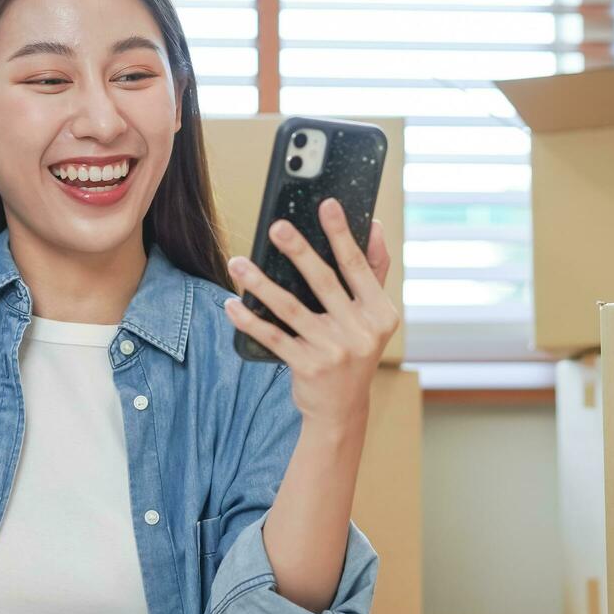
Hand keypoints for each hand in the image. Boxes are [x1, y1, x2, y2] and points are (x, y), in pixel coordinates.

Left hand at [223, 199, 398, 427]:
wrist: (341, 408)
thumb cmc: (354, 351)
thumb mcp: (372, 316)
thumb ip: (374, 272)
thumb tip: (375, 225)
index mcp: (380, 313)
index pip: (358, 266)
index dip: (342, 234)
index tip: (327, 205)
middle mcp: (361, 332)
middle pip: (324, 282)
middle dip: (298, 251)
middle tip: (276, 226)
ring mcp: (333, 351)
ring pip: (291, 308)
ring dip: (260, 283)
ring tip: (238, 263)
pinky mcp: (307, 366)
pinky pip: (272, 337)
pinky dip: (250, 320)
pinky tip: (232, 304)